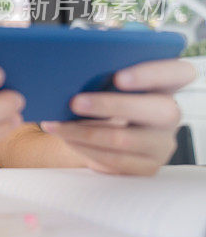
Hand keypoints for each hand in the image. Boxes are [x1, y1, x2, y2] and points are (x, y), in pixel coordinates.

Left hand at [41, 59, 195, 175]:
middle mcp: (170, 114)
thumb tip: (70, 70)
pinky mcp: (147, 166)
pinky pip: (115, 160)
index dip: (152, 74)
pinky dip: (85, 148)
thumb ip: (102, 74)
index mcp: (165, 84)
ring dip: (85, 132)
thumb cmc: (103, 98)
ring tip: (57, 124)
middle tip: (74, 102)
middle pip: (157, 110)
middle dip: (110, 106)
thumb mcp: (106, 83)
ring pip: (126, 139)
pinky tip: (66, 138)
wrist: (101, 134)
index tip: (118, 77)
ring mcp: (161, 143)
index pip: (179, 73)